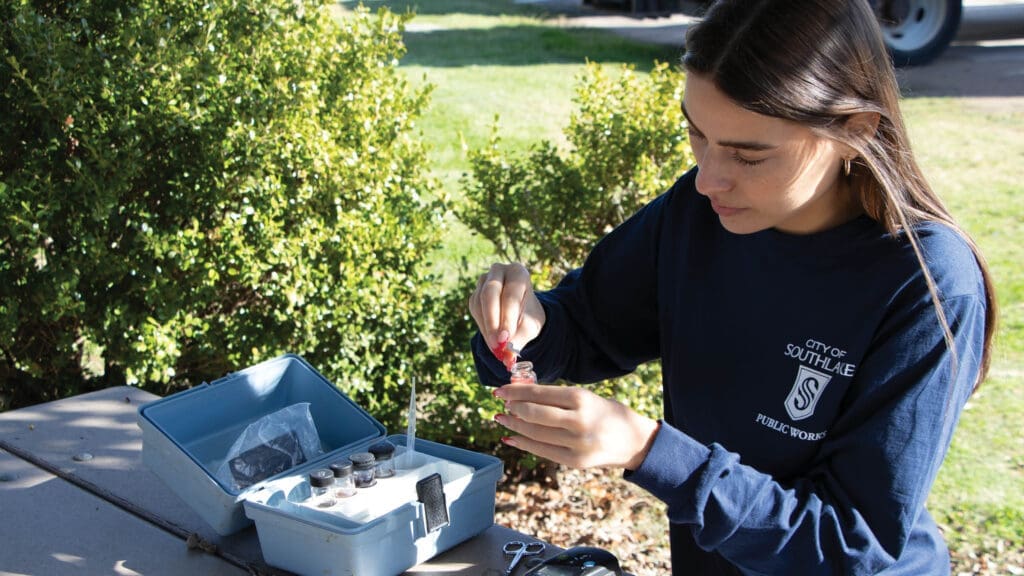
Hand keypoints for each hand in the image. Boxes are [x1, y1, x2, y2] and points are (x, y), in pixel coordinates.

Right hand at [468, 263, 545, 357]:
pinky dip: (482, 327)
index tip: (505, 339)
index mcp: (518, 273)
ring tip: (496, 347)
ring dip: (487, 328)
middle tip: (496, 345)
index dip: (507, 318)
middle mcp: (499, 271)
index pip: (510, 294)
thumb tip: (507, 358)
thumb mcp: (530, 327)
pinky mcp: (475, 293)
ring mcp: (484, 281)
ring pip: (479, 303)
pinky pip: (474, 310)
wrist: (522, 311)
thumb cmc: (528, 315)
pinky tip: (491, 338)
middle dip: (492, 322)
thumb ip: (519, 340)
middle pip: (489, 294)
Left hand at [493, 383, 658, 470]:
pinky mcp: (575, 461)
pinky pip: (542, 451)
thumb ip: (558, 398)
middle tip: (500, 403)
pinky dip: (523, 444)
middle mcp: (579, 420)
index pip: (539, 393)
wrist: (634, 442)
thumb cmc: (607, 413)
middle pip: (534, 414)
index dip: (515, 391)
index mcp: (582, 399)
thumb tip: (521, 394)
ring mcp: (577, 443)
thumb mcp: (587, 397)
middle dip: (512, 407)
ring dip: (513, 425)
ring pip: (535, 433)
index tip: (499, 390)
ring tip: (502, 419)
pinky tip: (510, 438)